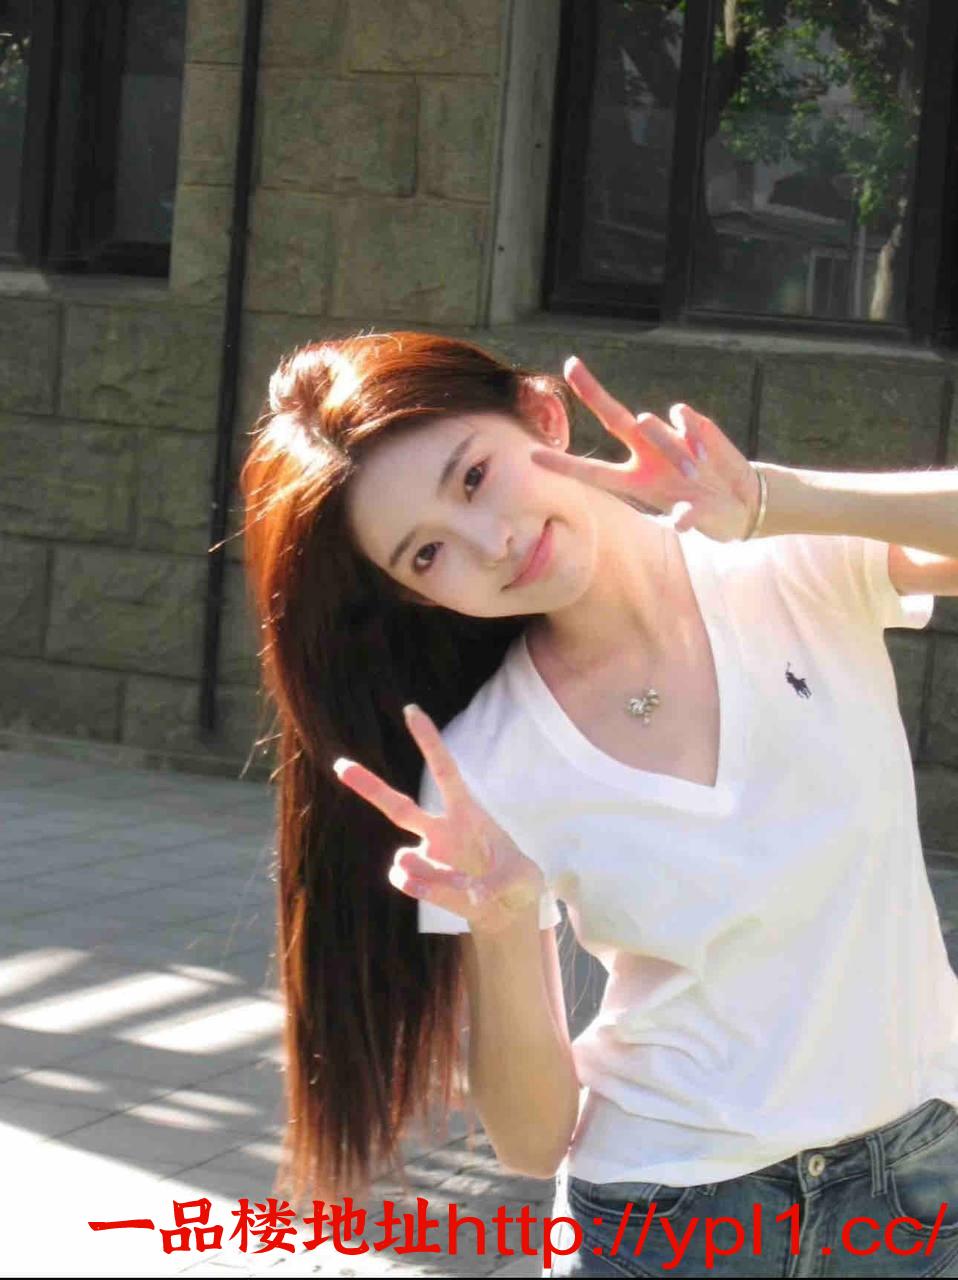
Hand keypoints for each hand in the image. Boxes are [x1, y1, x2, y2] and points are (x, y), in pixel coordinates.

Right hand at [331, 704, 547, 933]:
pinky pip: (407, 883)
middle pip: (398, 807)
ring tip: (467, 886)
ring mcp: (427, 855)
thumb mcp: (522, 880)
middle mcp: (440, 830)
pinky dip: (425, 890)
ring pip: (405, 858)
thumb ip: (498, 885)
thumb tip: (472, 895)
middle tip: (339, 765)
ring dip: (429, 873)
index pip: (445, 772)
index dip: (429, 742)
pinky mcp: (418, 880)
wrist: (505, 907)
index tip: (411, 710)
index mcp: (467, 814)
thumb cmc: (516, 881)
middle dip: (369, 786)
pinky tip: (452, 895)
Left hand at [531, 356, 760, 542]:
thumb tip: (681, 517)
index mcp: (635, 481)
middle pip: (613, 417)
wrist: (740, 498)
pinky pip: (683, 417)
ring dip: (668, 445)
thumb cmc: (705, 511)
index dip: (563, 465)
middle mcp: (646, 455)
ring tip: (694, 470)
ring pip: (651, 422)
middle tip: (570, 365)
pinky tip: (705, 451)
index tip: (531, 455)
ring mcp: (668, 437)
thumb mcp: (693, 520)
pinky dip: (692, 433)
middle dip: (592, 391)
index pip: (592, 472)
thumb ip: (686, 516)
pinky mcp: (696, 426)